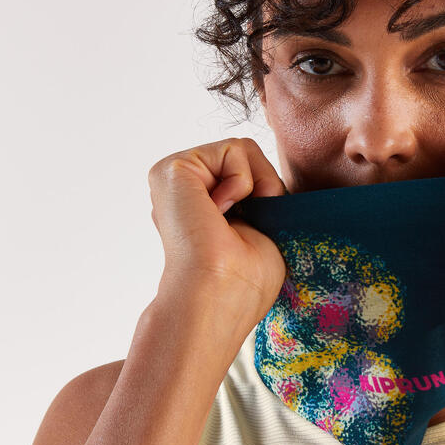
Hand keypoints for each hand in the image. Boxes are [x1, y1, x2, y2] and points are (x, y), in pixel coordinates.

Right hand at [148, 137, 288, 318]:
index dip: (267, 197)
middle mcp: (185, 191)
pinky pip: (233, 148)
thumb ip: (261, 197)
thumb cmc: (245, 281)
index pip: (251, 173)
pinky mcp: (172, 168)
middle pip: (247, 155)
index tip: (253, 231)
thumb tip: (272, 181)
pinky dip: (242, 181)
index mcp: (202, 205)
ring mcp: (176, 179)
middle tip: (246, 224)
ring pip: (242, 148)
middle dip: (263, 186)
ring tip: (229, 220)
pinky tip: (218, 213)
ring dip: (255, 185)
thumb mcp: (264, 228)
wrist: (220, 296)